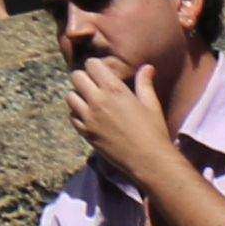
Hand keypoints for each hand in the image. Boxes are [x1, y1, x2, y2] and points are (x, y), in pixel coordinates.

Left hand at [67, 51, 184, 181]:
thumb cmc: (153, 131)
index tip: (102, 73)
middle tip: (95, 86)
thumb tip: (147, 67)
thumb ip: (145, 83)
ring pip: (70, 96)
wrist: (149, 161)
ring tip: (91, 102)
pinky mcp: (85, 132)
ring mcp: (88, 117)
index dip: (96, 67)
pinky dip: (77, 114)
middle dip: (85, 78)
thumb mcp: (151, 105)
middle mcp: (97, 100)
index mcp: (114, 90)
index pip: (91, 64)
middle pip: (76, 76)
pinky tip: (89, 117)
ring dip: (78, 96)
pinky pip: (72, 116)